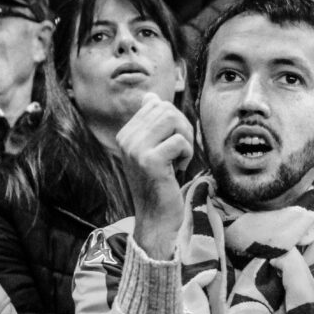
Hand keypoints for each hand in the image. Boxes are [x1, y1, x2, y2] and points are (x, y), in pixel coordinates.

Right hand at [116, 93, 193, 259]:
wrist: (157, 217)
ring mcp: (135, 149)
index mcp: (126, 133)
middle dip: (183, 129)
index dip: (175, 122)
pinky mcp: (149, 160)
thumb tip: (149, 96)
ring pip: (173, 119)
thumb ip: (153, 123)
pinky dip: (187, 154)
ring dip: (185, 139)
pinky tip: (179, 169)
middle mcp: (126, 139)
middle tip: (180, 153)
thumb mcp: (154, 148)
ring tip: (179, 158)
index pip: (157, 105)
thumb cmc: (161, 183)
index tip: (171, 146)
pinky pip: (179, 141)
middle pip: (166, 109)